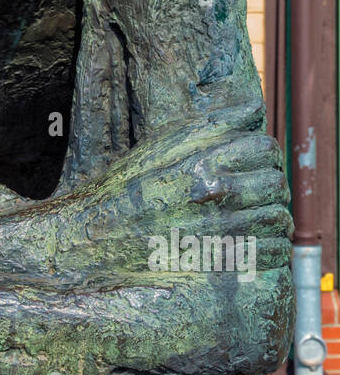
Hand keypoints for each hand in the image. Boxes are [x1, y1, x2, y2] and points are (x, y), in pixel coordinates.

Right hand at [52, 105, 291, 288]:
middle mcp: (214, 195)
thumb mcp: (160, 145)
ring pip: (279, 218)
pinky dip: (273, 247)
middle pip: (276, 183)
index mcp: (201, 161)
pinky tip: (257, 241)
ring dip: (275, 216)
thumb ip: (211, 125)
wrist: (96, 239)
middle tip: (258, 190)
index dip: (264, 153)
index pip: (264, 147)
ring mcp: (219, 231)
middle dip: (272, 185)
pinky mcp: (221, 264)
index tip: (255, 161)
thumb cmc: (127, 188)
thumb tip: (254, 110)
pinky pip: (272, 253)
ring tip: (259, 216)